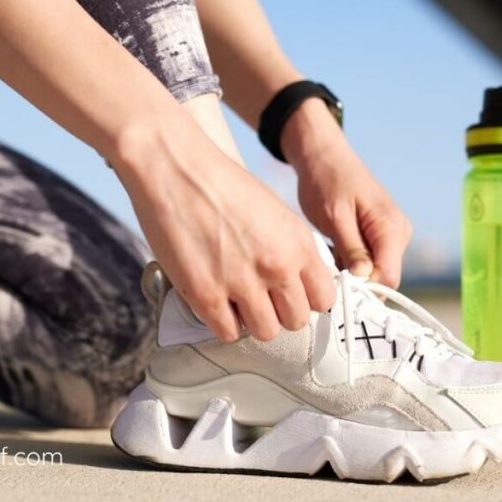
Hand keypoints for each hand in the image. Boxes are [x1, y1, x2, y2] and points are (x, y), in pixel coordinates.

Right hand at [112, 113, 335, 341]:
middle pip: (296, 321)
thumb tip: (298, 281)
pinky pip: (227, 333)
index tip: (291, 295)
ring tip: (236, 299)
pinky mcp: (206, 294)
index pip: (324, 299)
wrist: (177, 168)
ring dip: (251, 320)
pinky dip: (222, 322)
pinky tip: (216, 302)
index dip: (306, 299)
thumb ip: (292, 249)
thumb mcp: (276, 213)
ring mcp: (241, 283)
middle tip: (260, 297)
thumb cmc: (222, 185)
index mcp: (298, 243)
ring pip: (265, 332)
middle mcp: (276, 266)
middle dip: (279, 312)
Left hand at [282, 100, 411, 286]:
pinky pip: (366, 260)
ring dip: (349, 270)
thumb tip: (364, 279)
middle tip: (325, 271)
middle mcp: (397, 234)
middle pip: (382, 278)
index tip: (337, 290)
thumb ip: (352, 248)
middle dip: (355, 281)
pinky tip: (330, 248)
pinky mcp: (377, 236)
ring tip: (326, 253)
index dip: (364, 290)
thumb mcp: (334, 216)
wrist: (323, 156)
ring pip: (372, 271)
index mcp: (391, 228)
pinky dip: (347, 261)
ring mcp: (389, 235)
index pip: (388, 278)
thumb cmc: (327, 180)